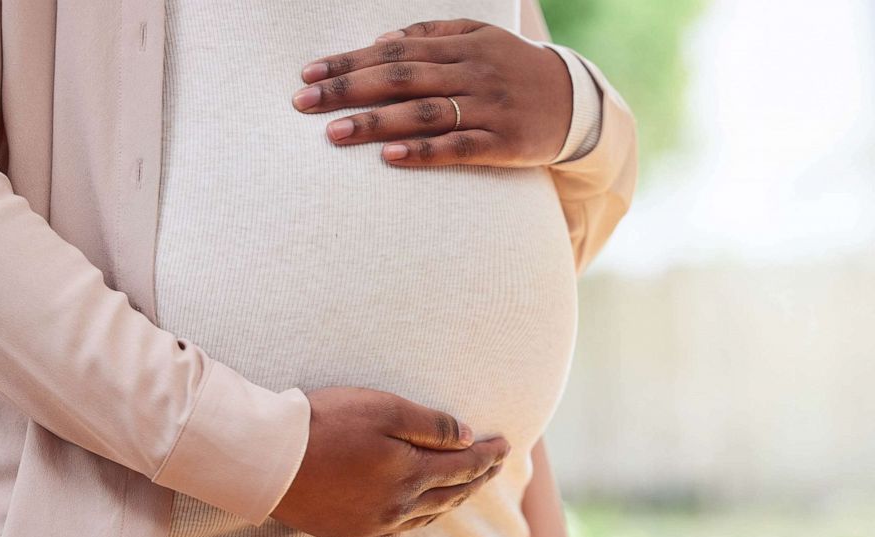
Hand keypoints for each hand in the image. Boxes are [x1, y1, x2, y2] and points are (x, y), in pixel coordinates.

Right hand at [270, 386, 510, 536]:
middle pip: (452, 493)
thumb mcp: (384, 408)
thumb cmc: (327, 423)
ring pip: (430, 515)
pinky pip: (403, 527)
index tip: (506, 444)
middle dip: (479, 477)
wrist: (271, 458)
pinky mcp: (351, 528)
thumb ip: (430, 425)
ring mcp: (375, 521)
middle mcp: (399, 504)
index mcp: (411, 472)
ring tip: (469, 487)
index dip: (488, 454)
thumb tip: (467, 437)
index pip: (464, 465)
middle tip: (497, 464)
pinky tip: (424, 510)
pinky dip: (425, 516)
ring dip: (455, 499)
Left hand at [291, 18, 572, 166]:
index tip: (308, 74)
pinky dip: (424, 152)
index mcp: (462, 45)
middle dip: (348, 89)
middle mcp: (472, 73)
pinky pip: (459, 148)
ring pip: (424, 113)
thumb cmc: (513, 68)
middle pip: (401, 79)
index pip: (394, 53)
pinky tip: (390, 158)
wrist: (575, 102)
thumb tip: (381, 43)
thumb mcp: (480, 37)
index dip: (349, 62)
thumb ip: (433, 36)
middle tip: (303, 103)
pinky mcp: (504, 144)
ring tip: (333, 133)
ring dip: (376, 123)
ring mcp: (488, 109)